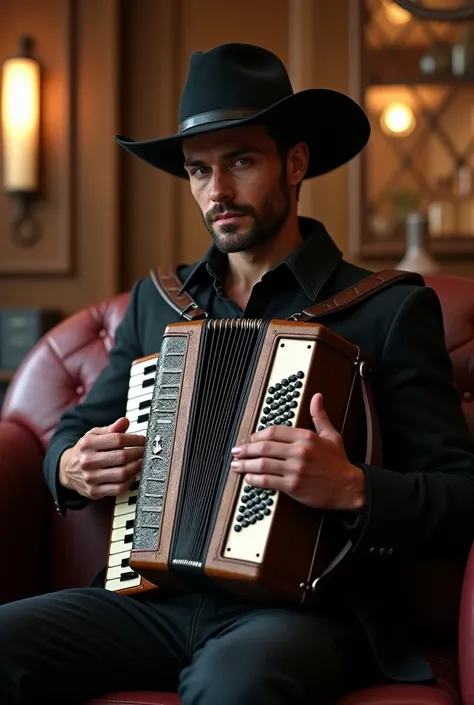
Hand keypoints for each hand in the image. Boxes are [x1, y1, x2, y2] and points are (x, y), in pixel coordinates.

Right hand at [59, 417, 145, 498]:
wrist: (67, 470)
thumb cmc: (86, 450)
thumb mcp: (94, 435)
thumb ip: (111, 429)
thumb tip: (125, 421)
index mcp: (88, 444)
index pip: (117, 439)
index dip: (134, 439)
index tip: (143, 440)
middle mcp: (88, 461)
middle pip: (122, 457)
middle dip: (138, 453)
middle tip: (145, 451)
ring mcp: (90, 478)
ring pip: (122, 473)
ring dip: (136, 467)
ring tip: (141, 462)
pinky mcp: (94, 491)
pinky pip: (118, 488)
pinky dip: (129, 481)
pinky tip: (132, 474)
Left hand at [230, 393, 365, 510]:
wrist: (348, 487)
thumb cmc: (338, 462)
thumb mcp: (331, 435)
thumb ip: (319, 416)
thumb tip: (317, 397)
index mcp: (306, 437)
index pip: (274, 431)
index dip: (258, 434)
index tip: (251, 438)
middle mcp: (299, 452)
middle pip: (264, 447)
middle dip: (246, 449)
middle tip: (236, 451)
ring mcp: (295, 469)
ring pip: (263, 464)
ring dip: (246, 465)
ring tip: (236, 465)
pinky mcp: (293, 486)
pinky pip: (268, 481)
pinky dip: (255, 480)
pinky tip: (249, 479)